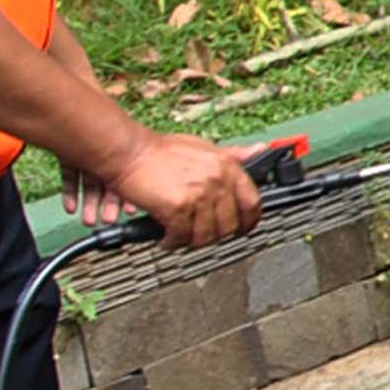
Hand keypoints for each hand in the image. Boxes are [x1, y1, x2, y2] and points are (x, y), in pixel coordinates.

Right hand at [95, 133, 263, 248]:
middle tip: (203, 235)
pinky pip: (182, 236)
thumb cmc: (161, 151)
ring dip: (193, 241)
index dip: (249, 222)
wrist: (128, 152)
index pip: (252, 202)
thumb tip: (261, 150)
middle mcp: (216, 180)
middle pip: (230, 224)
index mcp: (226, 166)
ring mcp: (198, 194)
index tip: (242, 229)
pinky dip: (173, 242)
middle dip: (216, 235)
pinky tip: (167, 237)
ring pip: (207, 234)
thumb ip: (233, 155)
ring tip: (183, 237)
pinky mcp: (177, 207)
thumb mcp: (204, 147)